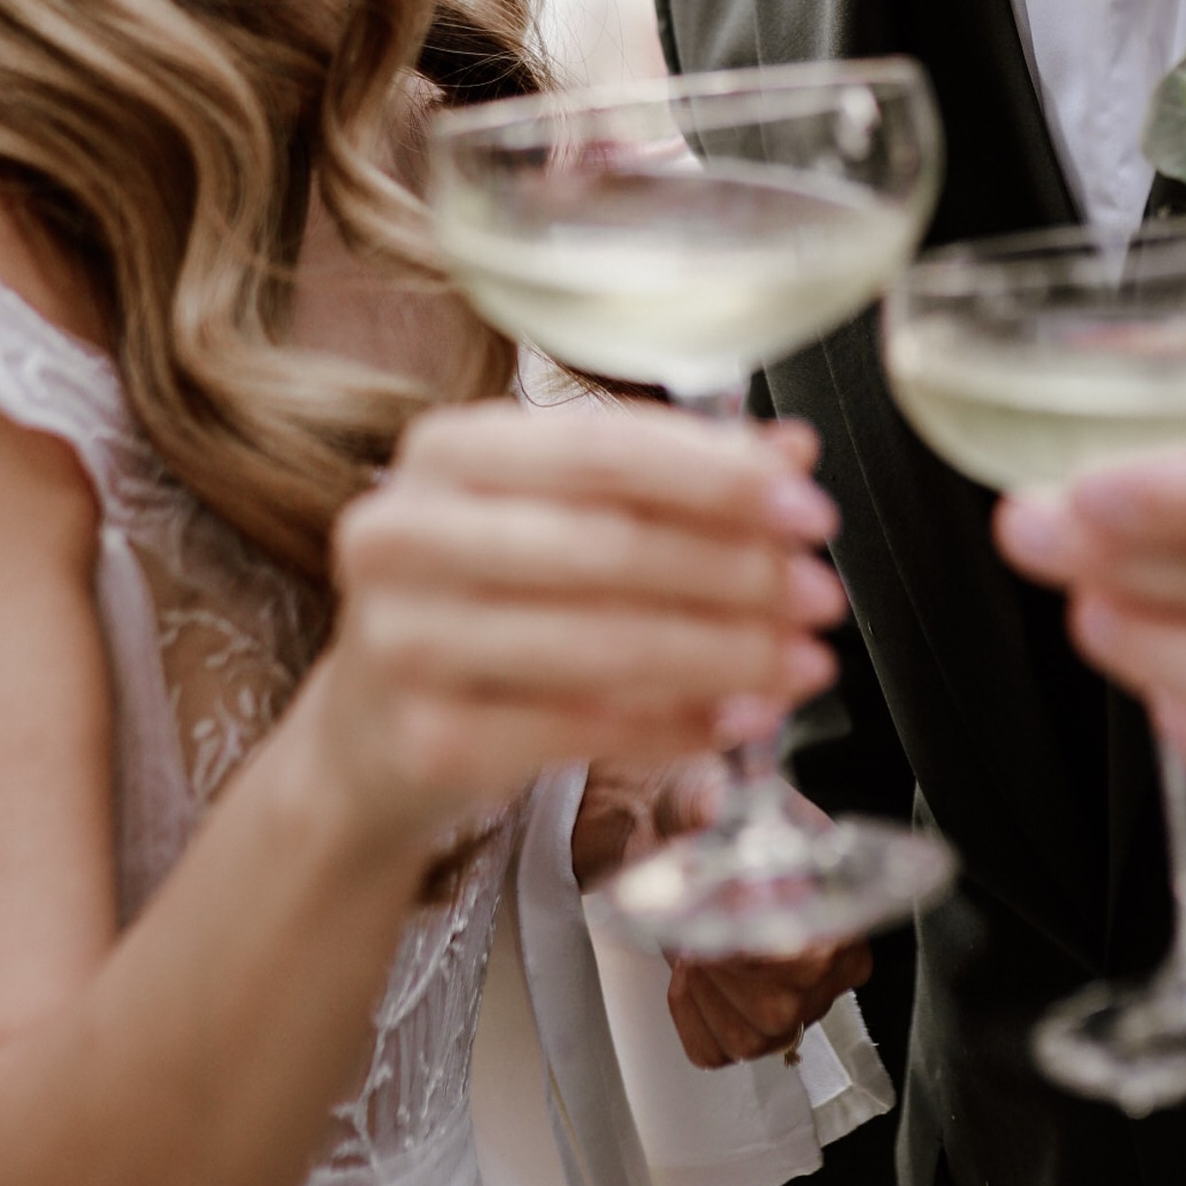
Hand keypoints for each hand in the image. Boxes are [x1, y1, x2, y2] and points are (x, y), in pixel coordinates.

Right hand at [314, 402, 844, 847]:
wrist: (366, 735)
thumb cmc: (481, 598)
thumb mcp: (562, 514)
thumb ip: (672, 476)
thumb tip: (791, 451)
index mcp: (447, 449)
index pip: (603, 447)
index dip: (717, 477)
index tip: (806, 507)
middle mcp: (406, 532)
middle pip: (609, 545)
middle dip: (736, 572)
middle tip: (819, 594)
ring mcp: (403, 639)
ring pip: (603, 642)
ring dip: (726, 654)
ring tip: (804, 660)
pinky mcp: (425, 738)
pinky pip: (581, 731)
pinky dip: (677, 726)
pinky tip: (739, 719)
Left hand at [573, 754, 872, 1068]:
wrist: (669, 833)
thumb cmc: (701, 808)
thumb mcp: (703, 786)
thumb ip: (710, 799)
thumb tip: (712, 810)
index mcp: (839, 895)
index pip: (819, 951)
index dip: (762, 944)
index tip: (723, 913)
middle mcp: (833, 961)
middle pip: (784, 1000)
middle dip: (724, 962)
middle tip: (701, 918)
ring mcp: (798, 1004)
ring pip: (752, 1034)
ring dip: (704, 986)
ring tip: (698, 938)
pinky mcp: (753, 1029)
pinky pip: (716, 1049)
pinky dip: (689, 1010)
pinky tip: (693, 970)